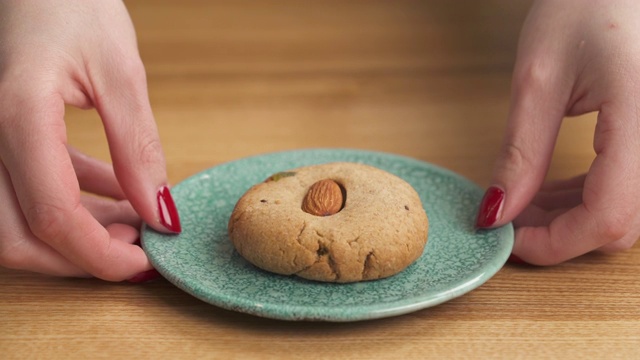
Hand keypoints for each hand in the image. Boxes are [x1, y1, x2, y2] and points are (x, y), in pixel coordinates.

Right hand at [0, 0, 180, 279]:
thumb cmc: (71, 4)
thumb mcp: (119, 72)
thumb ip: (137, 147)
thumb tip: (159, 211)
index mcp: (16, 115)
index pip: (52, 215)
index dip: (100, 255)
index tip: (145, 264)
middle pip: (18, 236)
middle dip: (80, 257)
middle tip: (135, 252)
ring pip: (16, 220)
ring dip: (76, 234)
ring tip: (134, 225)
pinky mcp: (1, 136)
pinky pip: (27, 188)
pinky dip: (72, 201)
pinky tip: (117, 195)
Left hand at [476, 0, 639, 263]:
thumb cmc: (588, 4)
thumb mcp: (539, 80)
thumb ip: (520, 153)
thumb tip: (497, 212)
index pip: (608, 217)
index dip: (554, 243)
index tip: (507, 239)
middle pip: (620, 223)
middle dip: (559, 232)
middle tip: (508, 218)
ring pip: (626, 210)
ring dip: (572, 216)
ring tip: (523, 201)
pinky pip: (630, 185)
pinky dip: (590, 196)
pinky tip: (554, 188)